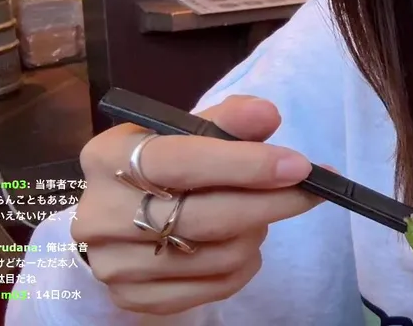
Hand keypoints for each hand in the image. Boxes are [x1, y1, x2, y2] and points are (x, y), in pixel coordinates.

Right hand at [72, 95, 321, 314]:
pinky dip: (245, 265)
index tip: (299, 165)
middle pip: (206, 217)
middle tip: (311, 192)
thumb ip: (228, 119)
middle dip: (272, 203)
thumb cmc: (164, 167)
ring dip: (256, 233)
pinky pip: (215, 286)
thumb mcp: (186, 132)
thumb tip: (266, 114)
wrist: (120, 220)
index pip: (182, 162)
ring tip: (259, 213)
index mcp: (109, 157)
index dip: (246, 164)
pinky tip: (243, 243)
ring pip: (218, 256)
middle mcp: (101, 214)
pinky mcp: (134, 298)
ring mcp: (115, 263)